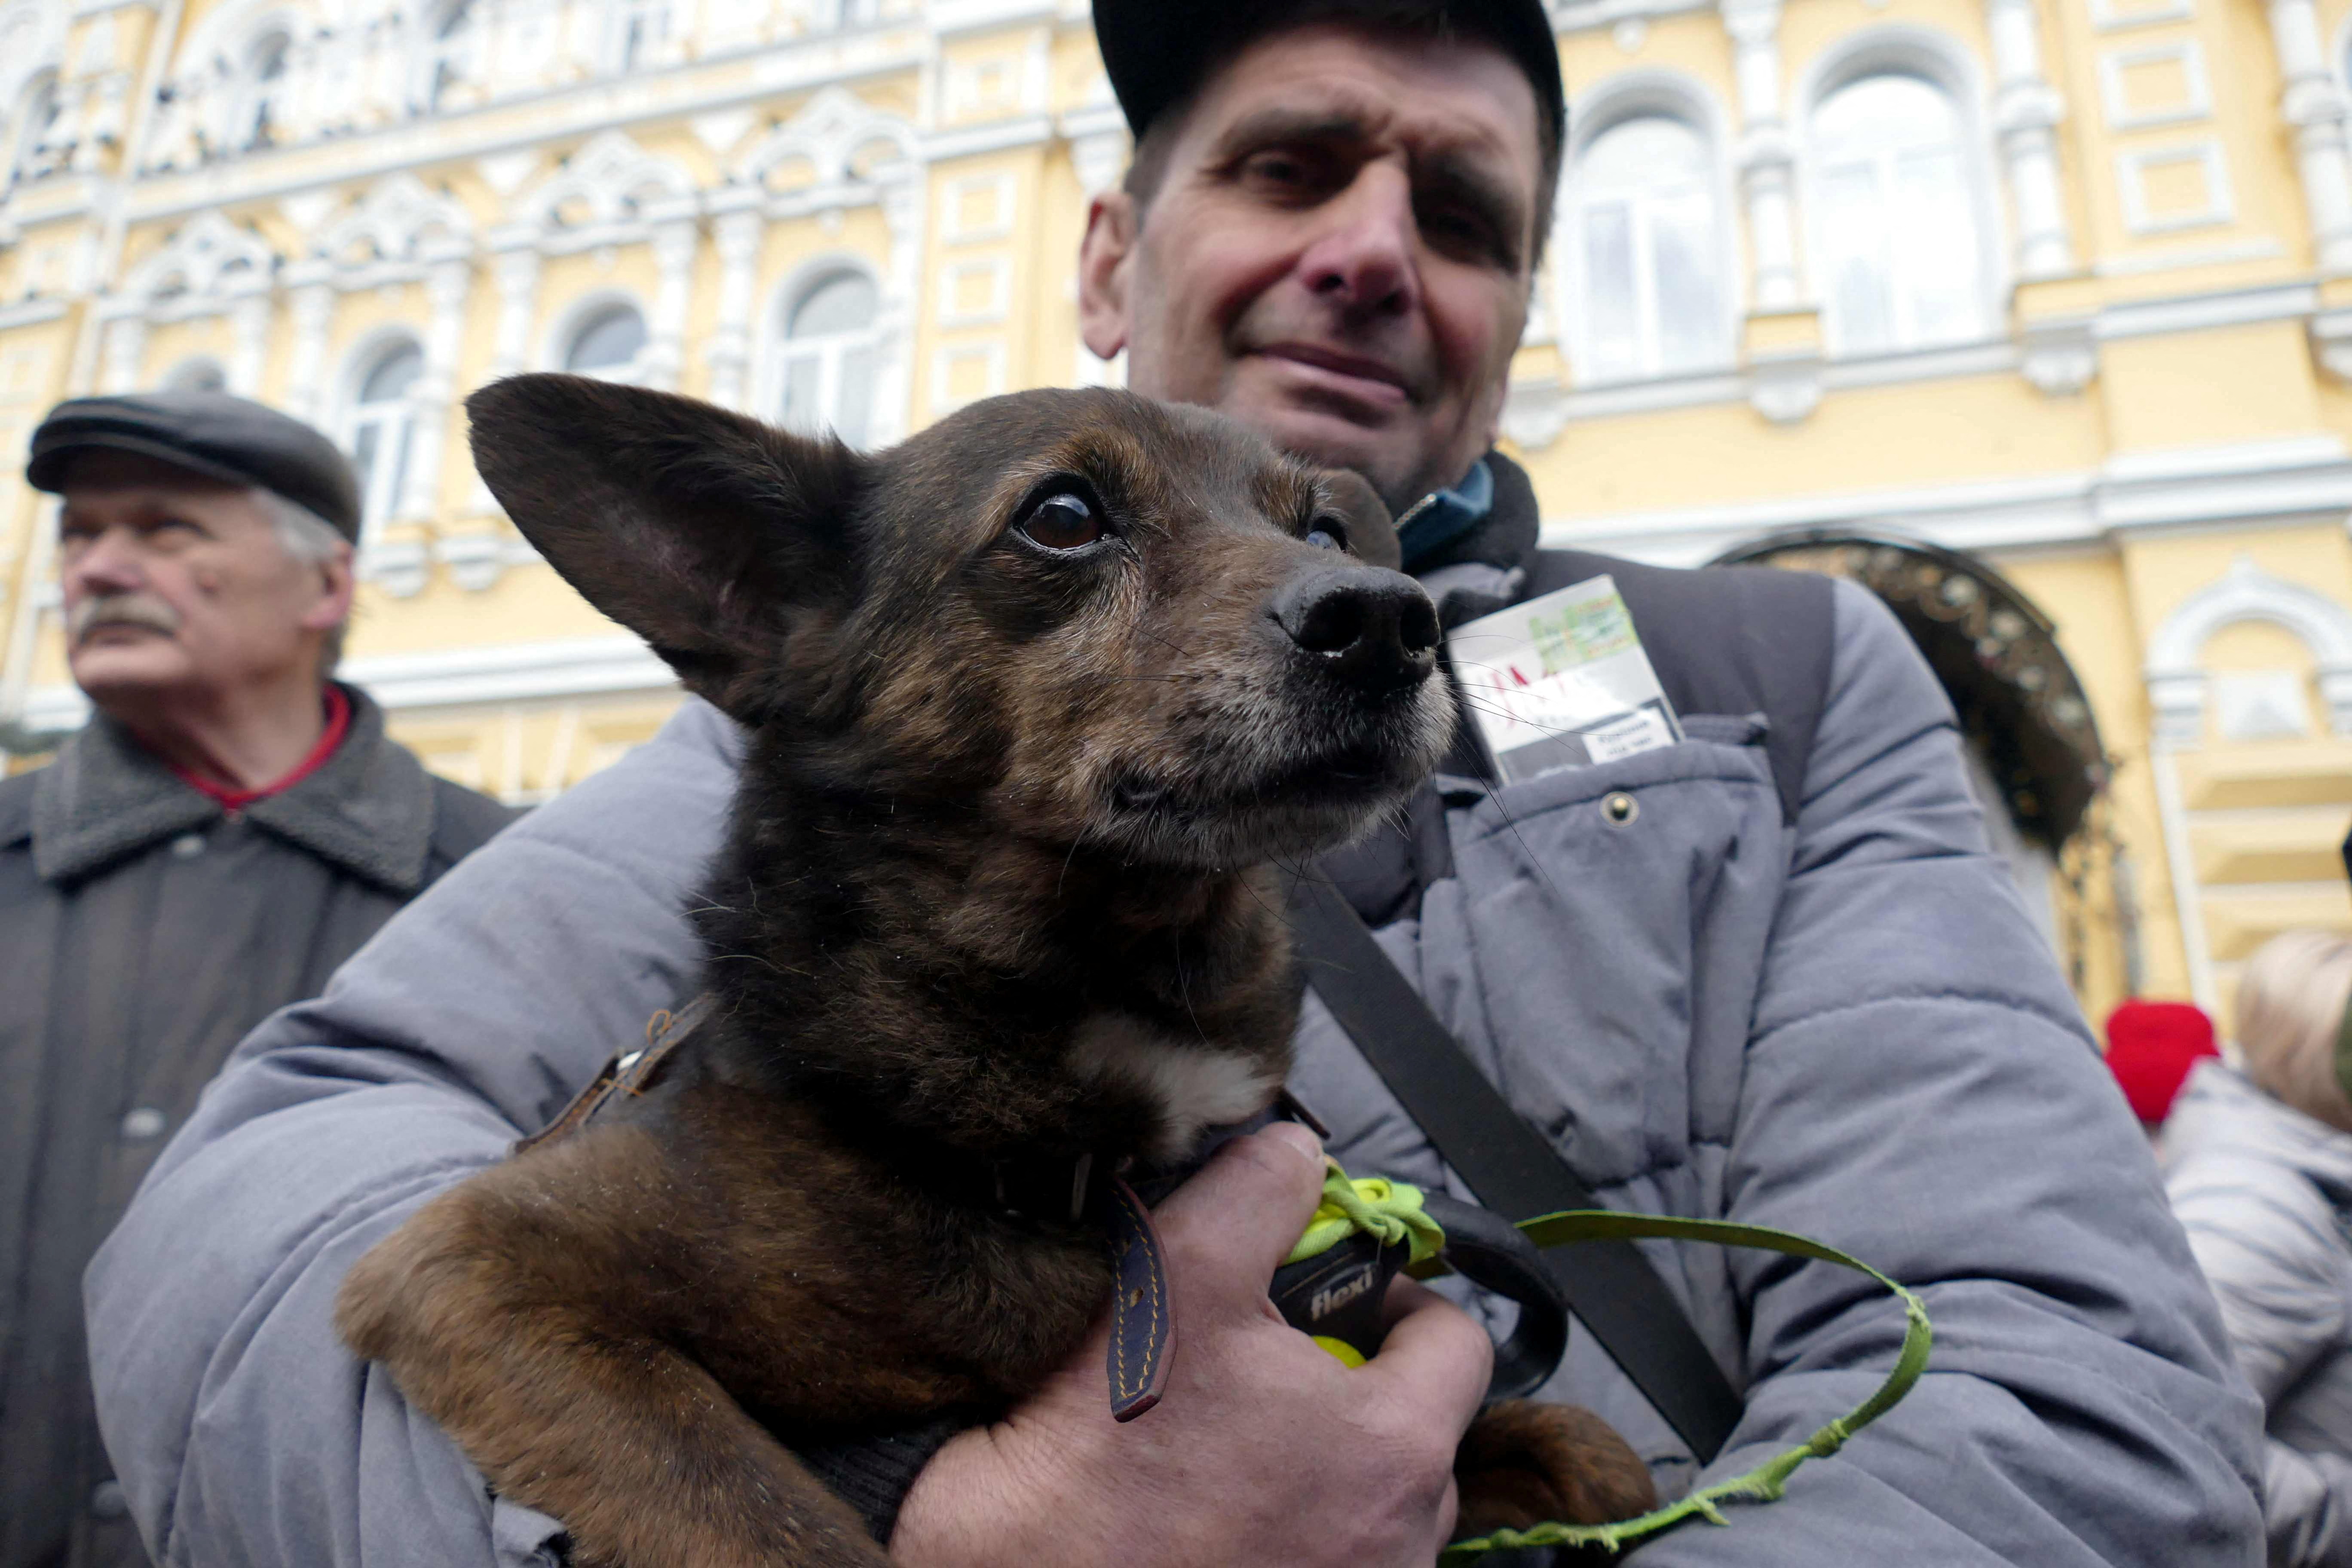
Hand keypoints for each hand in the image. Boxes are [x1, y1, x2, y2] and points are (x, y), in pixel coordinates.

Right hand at [891, 1123, 1492, 1566]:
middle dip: (1348, 1390)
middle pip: (1411, 1432)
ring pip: (1367, 1511)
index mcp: (1395, 1454)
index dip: (1395, 1297)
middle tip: (1254, 1370)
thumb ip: (1255, 1198)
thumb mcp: (1175, 1280)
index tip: (1334, 1293)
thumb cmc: (1094, 1457)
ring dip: (1315, 1472)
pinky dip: (1283, 1537)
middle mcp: (1400, 1548)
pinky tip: (1206, 1521)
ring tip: (1218, 1450)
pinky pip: (1320, 1564)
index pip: (1454, 1344)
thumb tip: (1294, 1151)